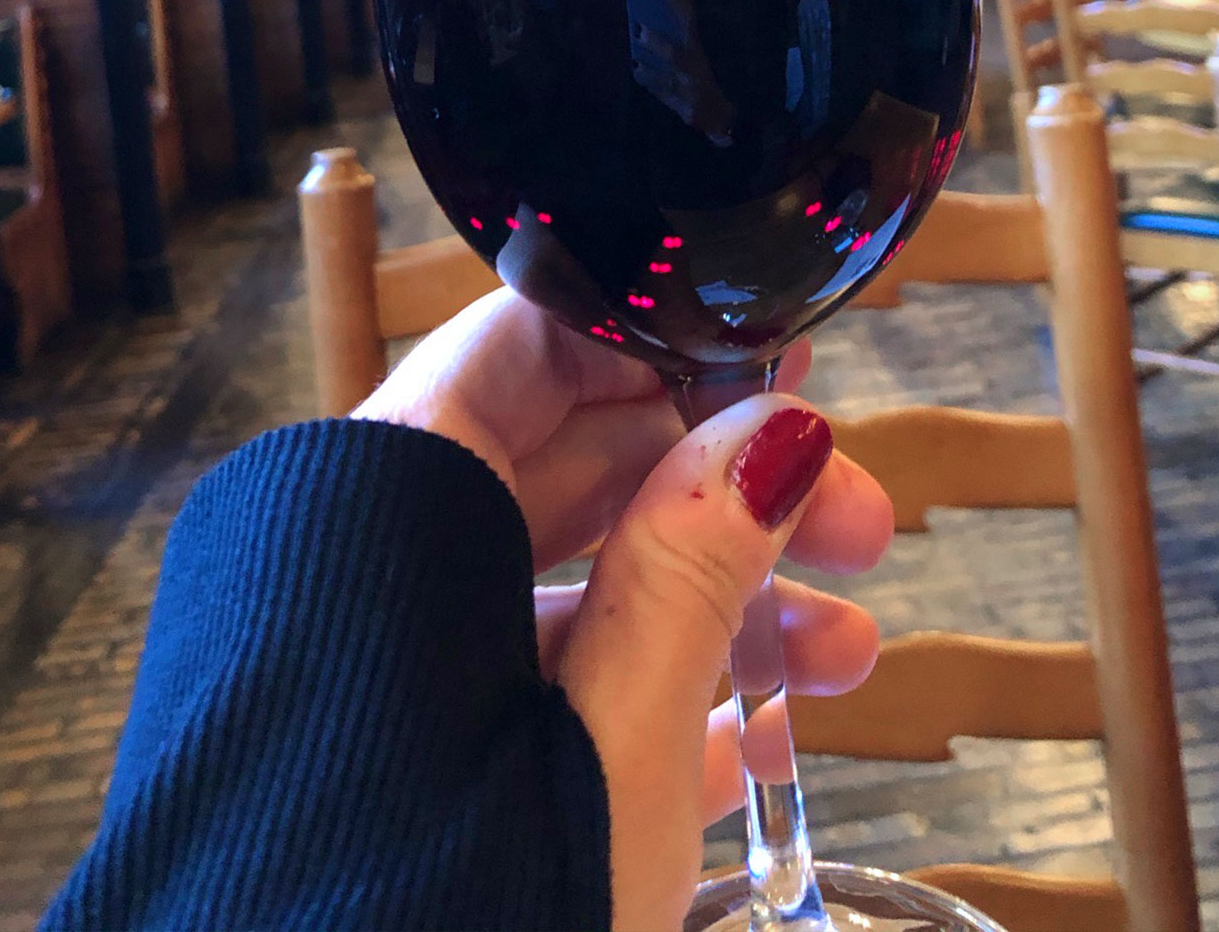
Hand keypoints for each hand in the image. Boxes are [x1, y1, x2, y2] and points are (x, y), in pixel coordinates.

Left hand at [360, 291, 894, 931]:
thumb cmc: (448, 916)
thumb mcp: (617, 730)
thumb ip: (697, 560)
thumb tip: (776, 427)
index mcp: (382, 503)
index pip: (533, 343)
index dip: (678, 345)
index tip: (797, 372)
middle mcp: (351, 565)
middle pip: (562, 464)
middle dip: (730, 492)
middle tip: (866, 529)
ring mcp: (357, 669)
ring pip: (554, 586)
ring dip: (713, 606)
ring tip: (841, 661)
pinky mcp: (375, 760)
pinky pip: (514, 685)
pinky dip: (635, 696)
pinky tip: (749, 748)